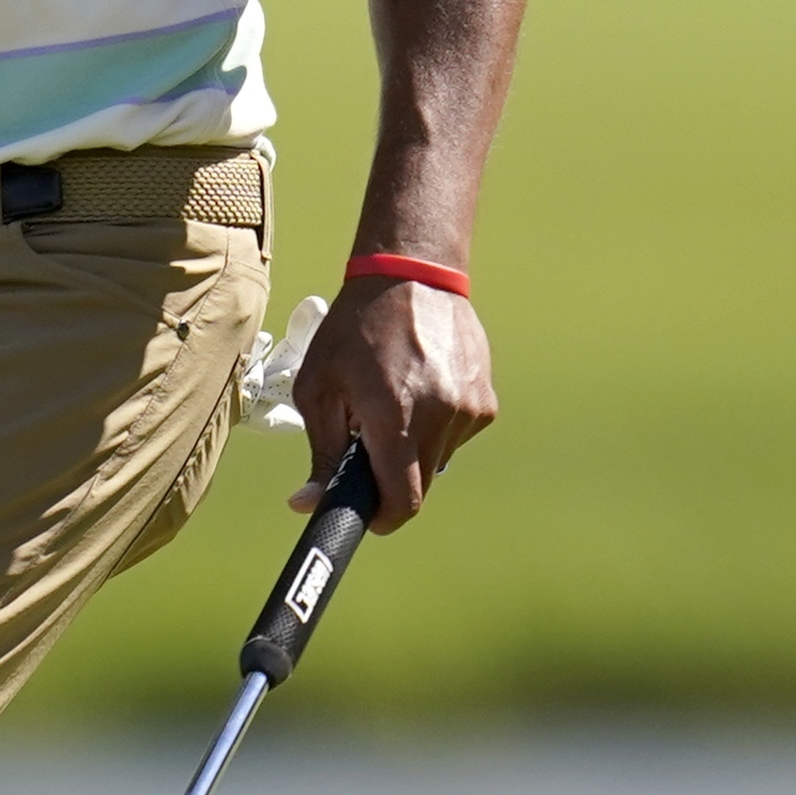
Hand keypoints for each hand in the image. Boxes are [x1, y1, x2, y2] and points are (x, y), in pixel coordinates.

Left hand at [290, 277, 496, 533]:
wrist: (411, 276)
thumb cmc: (355, 329)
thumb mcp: (319, 388)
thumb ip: (322, 452)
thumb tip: (309, 503)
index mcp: (397, 415)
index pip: (402, 502)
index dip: (380, 518)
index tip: (365, 515)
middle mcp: (442, 416)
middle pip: (419, 486)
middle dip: (390, 478)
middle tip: (367, 443)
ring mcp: (470, 409)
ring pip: (437, 462)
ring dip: (412, 450)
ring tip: (393, 402)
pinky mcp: (486, 402)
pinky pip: (455, 437)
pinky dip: (433, 428)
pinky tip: (418, 389)